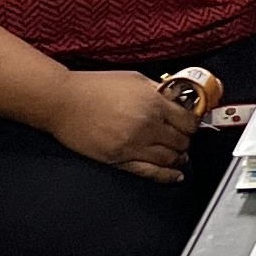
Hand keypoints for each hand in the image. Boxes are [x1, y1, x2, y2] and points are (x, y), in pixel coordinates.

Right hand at [41, 70, 195, 181]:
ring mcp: (132, 145)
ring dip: (178, 157)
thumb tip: (178, 100)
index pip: (188, 121)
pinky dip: (166, 176)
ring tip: (180, 155)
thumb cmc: (94, 87)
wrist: (62, 101)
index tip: (190, 124)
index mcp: (153, 103)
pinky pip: (149, 172)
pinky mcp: (118, 159)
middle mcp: (147, 126)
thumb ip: (159, 90)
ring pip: (169, 159)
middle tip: (183, 138)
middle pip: (182, 141)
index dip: (192, 124)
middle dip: (185, 140)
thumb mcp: (135, 79)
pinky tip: (175, 175)